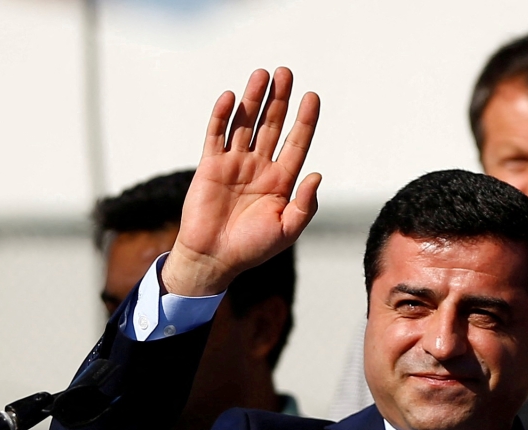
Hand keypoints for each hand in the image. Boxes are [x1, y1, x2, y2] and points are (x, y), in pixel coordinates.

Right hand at [162, 68, 320, 295]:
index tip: (312, 97)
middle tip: (285, 73)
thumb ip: (305, 204)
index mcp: (281, 180)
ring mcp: (234, 163)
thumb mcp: (287, 230)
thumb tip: (317, 175)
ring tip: (262, 75)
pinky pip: (216, 135)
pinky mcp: (210, 165)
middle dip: (279, 100)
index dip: (305, 120)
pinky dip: (222, 116)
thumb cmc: (253, 248)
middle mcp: (260, 166)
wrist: (215, 258)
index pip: (296, 142)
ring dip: (253, 99)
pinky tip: (230, 97)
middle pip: (272, 125)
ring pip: (245, 124)